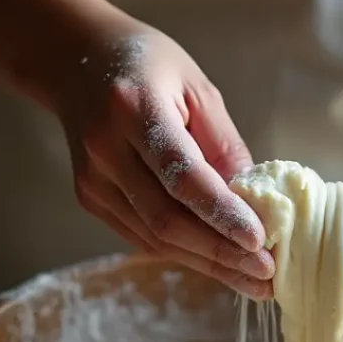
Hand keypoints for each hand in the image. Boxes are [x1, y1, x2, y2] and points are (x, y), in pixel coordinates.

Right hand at [60, 12, 273, 298]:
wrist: (75, 61)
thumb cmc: (148, 67)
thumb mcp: (197, 88)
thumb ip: (224, 145)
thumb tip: (254, 203)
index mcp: (133, 109)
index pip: (181, 175)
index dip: (221, 213)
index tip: (259, 240)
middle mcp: (106, 150)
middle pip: (167, 219)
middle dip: (221, 252)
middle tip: (267, 274)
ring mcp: (94, 180)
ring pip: (156, 238)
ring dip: (209, 264)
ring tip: (253, 280)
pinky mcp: (92, 199)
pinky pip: (144, 237)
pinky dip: (185, 254)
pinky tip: (220, 264)